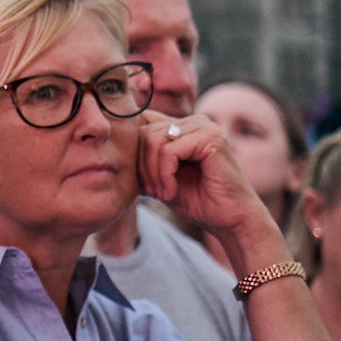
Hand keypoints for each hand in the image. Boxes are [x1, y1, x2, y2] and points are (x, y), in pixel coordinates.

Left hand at [137, 112, 275, 253]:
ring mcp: (204, 126)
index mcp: (181, 126)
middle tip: (150, 192)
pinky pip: (169, 151)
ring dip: (152, 173)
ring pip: (154, 140)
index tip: (140, 181)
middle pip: (143, 131)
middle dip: (140, 166)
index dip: (131, 149)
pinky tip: (170, 192)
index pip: (140, 121)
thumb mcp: (158, 175)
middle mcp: (193, 121)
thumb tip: (110, 143)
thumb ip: (142, 157)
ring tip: (161, 193)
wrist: (229, 219)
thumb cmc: (196, 200)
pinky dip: (163, 175)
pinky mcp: (211, 138)